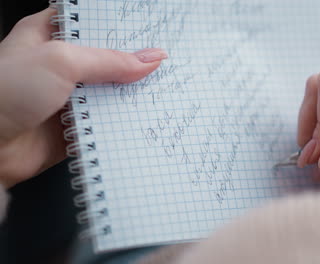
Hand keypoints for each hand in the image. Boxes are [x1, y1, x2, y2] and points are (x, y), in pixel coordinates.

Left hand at [0, 8, 167, 187]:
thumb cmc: (3, 93)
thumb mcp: (61, 61)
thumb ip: (109, 60)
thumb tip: (149, 58)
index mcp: (50, 36)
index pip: (94, 24)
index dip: (121, 27)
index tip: (150, 31)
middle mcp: (59, 66)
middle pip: (107, 61)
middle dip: (133, 64)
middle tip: (161, 64)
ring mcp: (67, 98)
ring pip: (109, 94)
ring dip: (129, 97)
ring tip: (157, 92)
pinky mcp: (72, 127)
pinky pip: (105, 124)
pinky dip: (121, 125)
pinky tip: (138, 120)